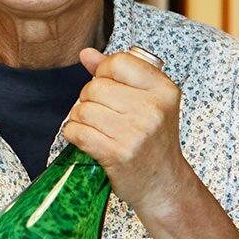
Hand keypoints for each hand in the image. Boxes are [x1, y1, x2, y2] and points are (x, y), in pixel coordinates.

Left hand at [63, 47, 192, 215]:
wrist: (163, 183)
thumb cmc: (153, 140)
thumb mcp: (148, 102)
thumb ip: (118, 74)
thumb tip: (86, 54)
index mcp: (163, 90)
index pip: (118, 62)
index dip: (105, 72)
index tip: (110, 87)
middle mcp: (152, 109)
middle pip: (95, 86)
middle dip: (89, 98)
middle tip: (102, 114)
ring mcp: (135, 132)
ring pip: (83, 109)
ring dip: (79, 117)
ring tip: (95, 127)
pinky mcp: (117, 154)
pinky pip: (77, 131)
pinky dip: (74, 133)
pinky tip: (87, 139)